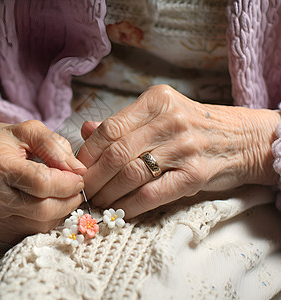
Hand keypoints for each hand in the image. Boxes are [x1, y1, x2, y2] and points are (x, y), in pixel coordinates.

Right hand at [0, 115, 85, 243]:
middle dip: (68, 200)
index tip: (78, 176)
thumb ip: (54, 145)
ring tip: (60, 194)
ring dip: (59, 212)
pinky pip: (30, 232)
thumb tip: (78, 170)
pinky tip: (45, 204)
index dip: (67, 182)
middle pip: (42, 209)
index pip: (41, 183)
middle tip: (75, 188)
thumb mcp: (25, 130)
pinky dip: (45, 220)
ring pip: (39, 225)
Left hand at [77, 85, 279, 217]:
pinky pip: (153, 193)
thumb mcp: (161, 114)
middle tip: (82, 191)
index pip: (109, 129)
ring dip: (108, 193)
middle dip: (93, 177)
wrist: (245, 139)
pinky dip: (131, 205)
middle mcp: (170, 120)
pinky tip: (119, 210)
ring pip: (131, 173)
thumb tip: (85, 131)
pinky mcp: (196, 174)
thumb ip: (123, 122)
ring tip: (97, 202)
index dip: (87, 153)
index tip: (76, 169)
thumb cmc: (195, 127)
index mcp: (156, 101)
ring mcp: (185, 147)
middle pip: (116, 153)